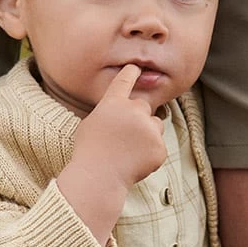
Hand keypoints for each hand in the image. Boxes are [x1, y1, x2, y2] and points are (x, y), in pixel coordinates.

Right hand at [56, 65, 166, 245]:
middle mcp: (134, 111)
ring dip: (147, 133)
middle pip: (144, 106)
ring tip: (129, 150)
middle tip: (124, 137)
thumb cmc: (88, 152)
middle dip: (138, 118)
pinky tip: (135, 162)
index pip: (125, 79)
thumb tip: (121, 111)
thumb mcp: (90, 124)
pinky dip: (150, 153)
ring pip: (155, 124)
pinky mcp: (159, 147)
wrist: (99, 178)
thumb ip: (108, 112)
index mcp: (113, 103)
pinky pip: (158, 145)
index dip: (132, 72)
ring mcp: (149, 129)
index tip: (136, 68)